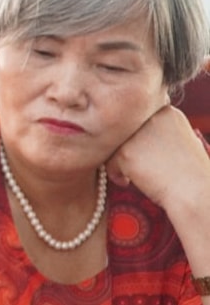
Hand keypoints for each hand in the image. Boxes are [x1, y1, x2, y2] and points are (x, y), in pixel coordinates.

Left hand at [108, 103, 209, 226]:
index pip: (139, 119)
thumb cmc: (189, 172)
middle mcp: (151, 117)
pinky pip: (110, 162)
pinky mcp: (126, 152)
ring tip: (135, 175)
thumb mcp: (179, 139)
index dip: (140, 138)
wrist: (195, 193)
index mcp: (168, 112)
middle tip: (141, 165)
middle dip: (128, 148)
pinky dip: (117, 174)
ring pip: (114, 145)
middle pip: (125, 130)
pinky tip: (128, 182)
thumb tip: (134, 132)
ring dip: (120, 161)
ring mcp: (137, 134)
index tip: (148, 153)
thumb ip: (158, 130)